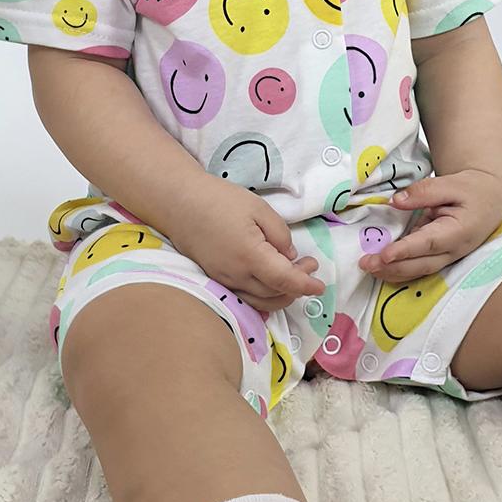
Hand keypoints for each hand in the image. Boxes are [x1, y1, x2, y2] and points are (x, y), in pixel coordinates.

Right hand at [163, 172, 325, 313]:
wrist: (181, 203)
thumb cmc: (221, 200)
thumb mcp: (259, 208)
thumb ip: (280, 234)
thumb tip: (289, 257)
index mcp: (250, 256)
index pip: (285, 280)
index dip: (305, 285)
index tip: (321, 285)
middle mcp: (236, 275)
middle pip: (274, 295)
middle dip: (297, 286)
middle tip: (309, 265)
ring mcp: (224, 281)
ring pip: (260, 302)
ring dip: (281, 294)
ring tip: (294, 272)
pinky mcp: (216, 280)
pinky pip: (245, 298)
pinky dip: (263, 300)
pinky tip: (271, 290)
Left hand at [358, 169, 501, 282]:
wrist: (490, 199)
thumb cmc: (472, 190)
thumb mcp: (450, 183)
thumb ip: (424, 192)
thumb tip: (396, 201)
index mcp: (459, 231)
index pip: (428, 243)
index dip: (405, 250)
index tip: (384, 254)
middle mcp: (453, 250)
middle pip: (421, 264)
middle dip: (392, 267)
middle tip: (366, 263)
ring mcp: (447, 257)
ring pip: (419, 270)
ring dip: (393, 272)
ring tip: (368, 268)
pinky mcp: (440, 257)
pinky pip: (419, 267)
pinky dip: (400, 270)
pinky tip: (381, 269)